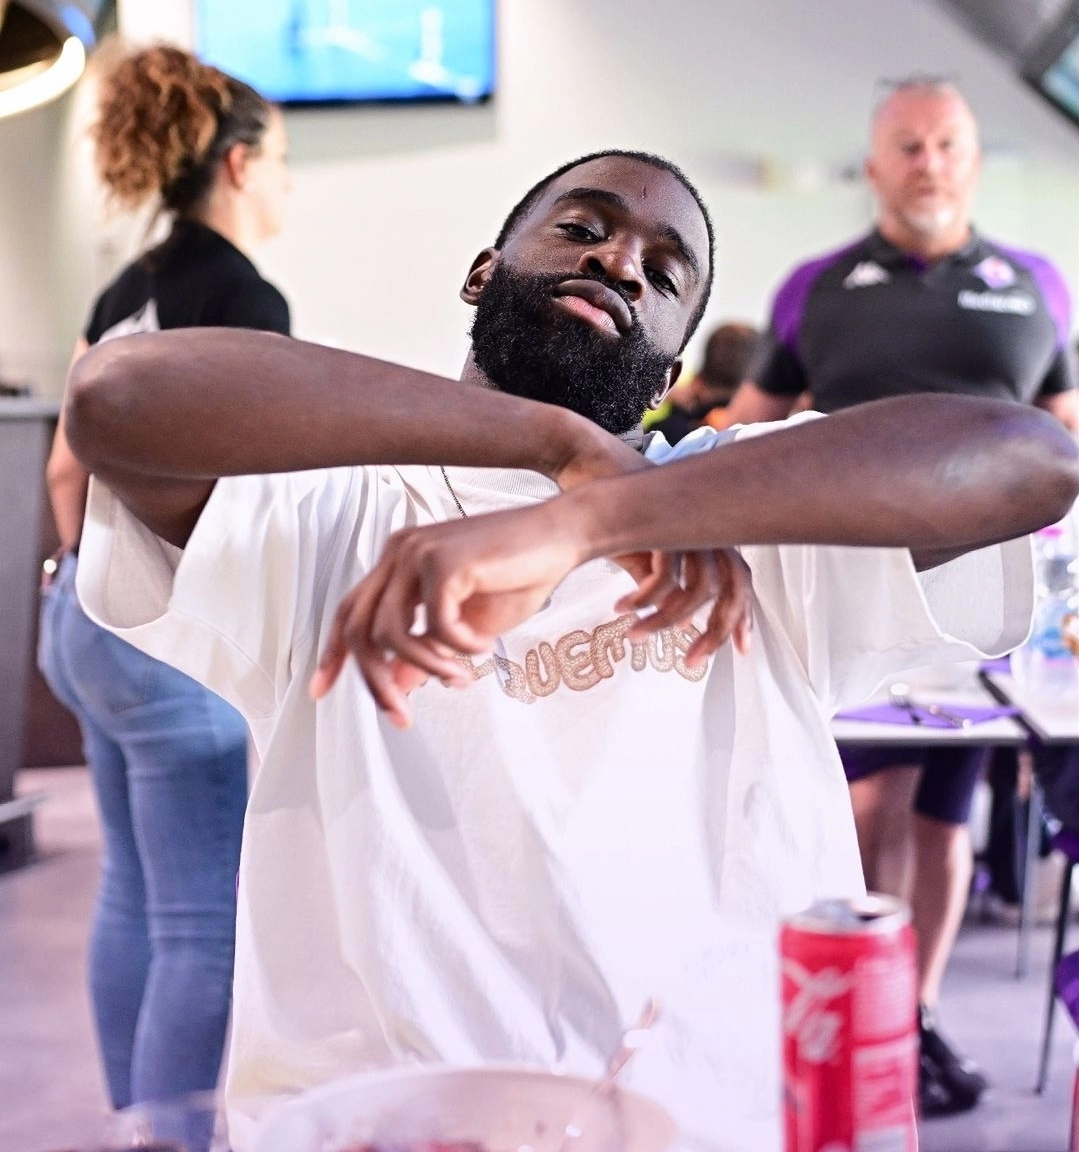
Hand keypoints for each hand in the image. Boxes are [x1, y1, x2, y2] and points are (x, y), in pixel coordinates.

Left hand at [309, 503, 584, 726]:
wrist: (561, 536)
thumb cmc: (519, 574)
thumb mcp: (465, 623)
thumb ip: (426, 648)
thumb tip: (399, 681)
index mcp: (398, 561)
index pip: (349, 611)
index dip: (332, 653)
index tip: (320, 691)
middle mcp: (398, 552)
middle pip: (361, 629)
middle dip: (377, 682)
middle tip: (402, 714)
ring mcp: (416, 552)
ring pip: (391, 633)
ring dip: (427, 667)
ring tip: (459, 677)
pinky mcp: (442, 560)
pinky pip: (435, 625)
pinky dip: (459, 647)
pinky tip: (481, 645)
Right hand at [548, 427, 752, 662]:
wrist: (582, 460)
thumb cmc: (607, 504)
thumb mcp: (640, 549)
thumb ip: (661, 580)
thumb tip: (670, 617)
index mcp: (706, 531)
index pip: (741, 578)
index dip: (744, 615)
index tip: (739, 649)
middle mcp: (704, 525)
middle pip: (733, 586)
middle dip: (717, 630)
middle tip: (693, 661)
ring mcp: (686, 522)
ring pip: (699, 588)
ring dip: (667, 621)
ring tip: (637, 637)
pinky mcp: (661, 522)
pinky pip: (665, 577)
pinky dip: (645, 600)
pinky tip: (622, 608)